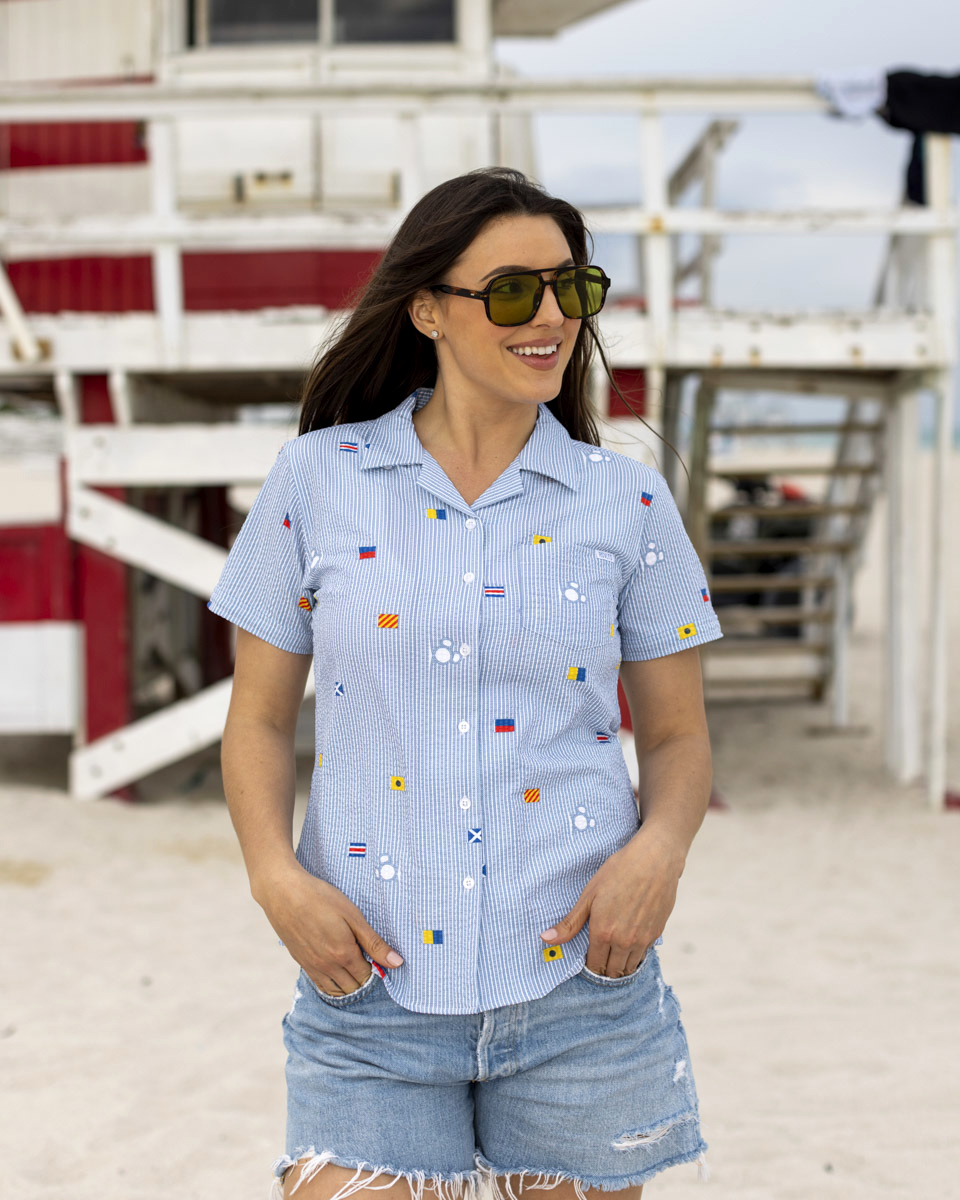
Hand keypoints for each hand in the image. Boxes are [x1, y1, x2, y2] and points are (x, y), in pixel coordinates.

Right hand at [257, 865, 403, 994]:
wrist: (283, 893)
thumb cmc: (320, 898)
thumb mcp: (353, 915)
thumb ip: (374, 942)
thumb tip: (397, 963)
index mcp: (343, 954)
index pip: (367, 976)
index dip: (376, 968)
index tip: (377, 955)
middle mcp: (327, 966)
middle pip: (353, 987)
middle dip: (364, 978)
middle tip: (367, 959)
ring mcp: (312, 966)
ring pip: (336, 990)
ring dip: (349, 984)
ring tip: (354, 967)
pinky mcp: (301, 962)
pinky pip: (320, 985)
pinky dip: (332, 984)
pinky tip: (336, 970)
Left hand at [539, 827, 683, 976]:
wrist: (654, 860)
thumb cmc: (619, 872)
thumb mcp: (589, 895)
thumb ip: (570, 923)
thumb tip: (545, 939)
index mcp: (603, 933)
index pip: (594, 966)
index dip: (589, 966)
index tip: (586, 959)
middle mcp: (624, 942)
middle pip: (612, 972)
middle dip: (603, 969)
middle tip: (599, 958)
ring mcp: (642, 939)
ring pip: (629, 968)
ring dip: (620, 966)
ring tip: (613, 955)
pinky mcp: (657, 933)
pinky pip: (643, 955)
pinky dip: (635, 955)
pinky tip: (629, 943)